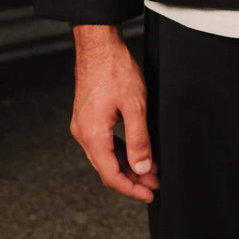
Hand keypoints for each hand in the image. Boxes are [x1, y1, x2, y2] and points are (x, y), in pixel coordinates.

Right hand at [70, 24, 159, 202]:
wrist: (98, 44)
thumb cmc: (114, 68)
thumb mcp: (135, 105)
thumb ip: (139, 139)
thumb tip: (143, 168)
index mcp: (92, 135)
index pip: (111, 175)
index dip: (132, 189)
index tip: (150, 193)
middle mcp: (83, 133)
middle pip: (107, 168)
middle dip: (132, 179)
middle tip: (155, 183)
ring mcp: (83, 125)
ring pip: (105, 156)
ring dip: (127, 165)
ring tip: (150, 169)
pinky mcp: (87, 117)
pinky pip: (103, 143)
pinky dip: (120, 151)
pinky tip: (135, 151)